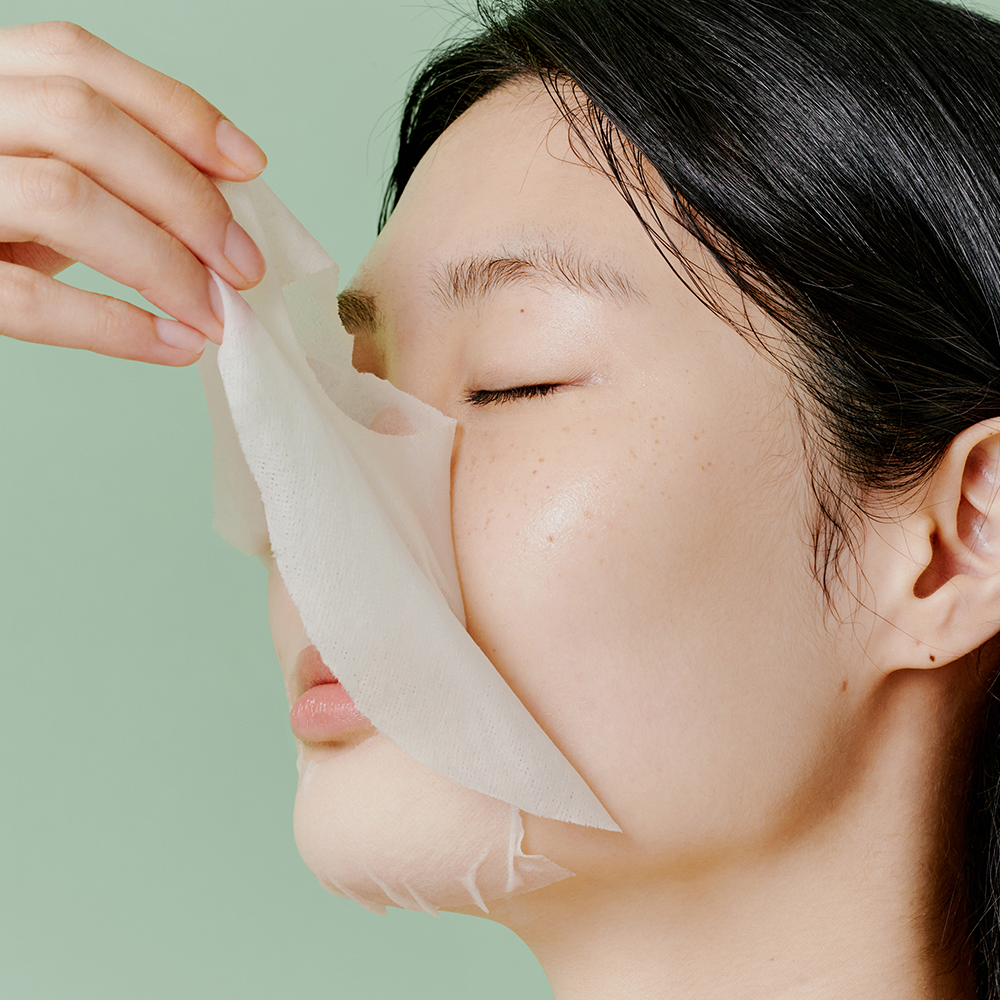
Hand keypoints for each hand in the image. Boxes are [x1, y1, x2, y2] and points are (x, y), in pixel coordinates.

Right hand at [0, 21, 267, 365]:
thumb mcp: (39, 172)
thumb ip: (110, 170)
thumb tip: (224, 209)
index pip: (78, 60)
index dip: (174, 109)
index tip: (250, 166)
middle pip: (83, 123)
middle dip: (184, 197)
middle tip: (244, 265)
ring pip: (64, 198)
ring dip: (165, 263)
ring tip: (217, 312)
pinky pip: (34, 300)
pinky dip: (121, 326)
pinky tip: (178, 346)